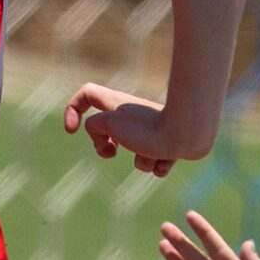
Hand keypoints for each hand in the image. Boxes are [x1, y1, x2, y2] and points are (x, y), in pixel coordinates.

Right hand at [64, 82, 201, 177]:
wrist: (188, 135)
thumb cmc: (148, 128)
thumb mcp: (109, 123)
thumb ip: (95, 127)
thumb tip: (106, 141)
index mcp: (117, 104)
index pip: (86, 94)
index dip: (73, 109)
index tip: (71, 130)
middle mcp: (134, 116)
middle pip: (105, 130)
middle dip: (103, 147)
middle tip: (111, 151)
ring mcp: (151, 130)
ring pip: (135, 153)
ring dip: (141, 159)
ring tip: (154, 151)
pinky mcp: (168, 145)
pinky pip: (155, 163)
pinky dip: (159, 165)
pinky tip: (168, 158)